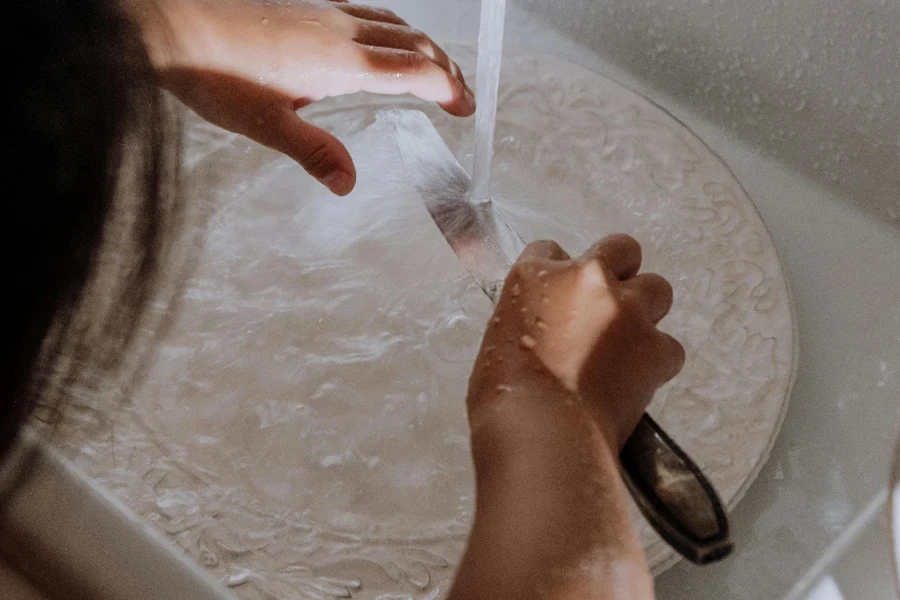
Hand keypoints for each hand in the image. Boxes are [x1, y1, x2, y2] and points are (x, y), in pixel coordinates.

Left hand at [135, 0, 473, 194]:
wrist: (169, 20)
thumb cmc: (214, 72)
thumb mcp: (265, 123)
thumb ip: (313, 151)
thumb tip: (348, 184)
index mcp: (340, 60)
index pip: (413, 70)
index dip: (447, 88)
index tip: (465, 109)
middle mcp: (341, 29)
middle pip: (414, 42)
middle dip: (446, 68)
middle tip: (462, 95)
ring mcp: (324, 12)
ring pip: (394, 22)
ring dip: (424, 45)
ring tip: (436, 67)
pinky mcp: (306, 5)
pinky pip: (368, 11)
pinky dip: (393, 29)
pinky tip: (382, 40)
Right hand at [469, 234, 684, 449]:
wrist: (543, 430)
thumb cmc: (505, 395)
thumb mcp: (499, 340)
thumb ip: (529, 319)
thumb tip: (546, 333)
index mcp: (536, 275)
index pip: (550, 251)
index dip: (559, 274)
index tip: (561, 296)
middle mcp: (587, 278)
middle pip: (620, 248)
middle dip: (619, 272)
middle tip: (609, 305)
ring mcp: (628, 309)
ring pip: (657, 289)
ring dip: (645, 311)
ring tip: (628, 344)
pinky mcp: (657, 346)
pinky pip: (669, 346)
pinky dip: (656, 362)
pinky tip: (636, 381)